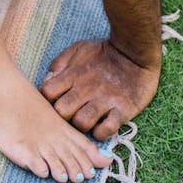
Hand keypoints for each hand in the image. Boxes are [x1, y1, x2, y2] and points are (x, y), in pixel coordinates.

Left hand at [40, 38, 160, 140]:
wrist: (135, 53)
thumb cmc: (104, 53)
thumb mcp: (78, 49)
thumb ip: (60, 63)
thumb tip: (48, 79)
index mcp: (73, 74)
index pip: (47, 92)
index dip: (48, 99)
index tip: (56, 100)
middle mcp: (86, 88)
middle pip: (61, 111)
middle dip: (63, 116)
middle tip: (71, 114)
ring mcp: (105, 100)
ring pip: (82, 123)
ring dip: (82, 125)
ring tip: (87, 120)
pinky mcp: (123, 110)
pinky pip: (106, 130)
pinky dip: (102, 133)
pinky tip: (102, 125)